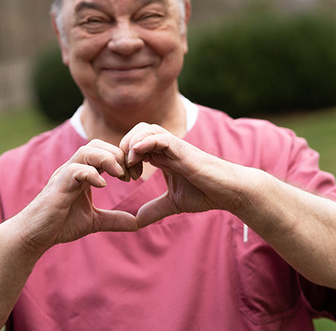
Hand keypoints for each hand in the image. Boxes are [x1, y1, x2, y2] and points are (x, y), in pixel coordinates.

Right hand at [15, 140, 137, 252]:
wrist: (34, 236)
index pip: (105, 152)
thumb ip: (115, 219)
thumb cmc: (60, 225)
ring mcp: (65, 175)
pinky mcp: (58, 186)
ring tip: (119, 175)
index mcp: (83, 173)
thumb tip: (137, 224)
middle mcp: (74, 169)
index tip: (135, 176)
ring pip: (86, 151)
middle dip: (118, 156)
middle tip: (130, 175)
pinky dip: (90, 174)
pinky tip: (102, 186)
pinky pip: (75, 170)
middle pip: (97, 144)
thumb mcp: (94, 221)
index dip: (123, 159)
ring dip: (107, 159)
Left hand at [120, 123, 248, 226]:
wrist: (228, 192)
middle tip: (123, 169)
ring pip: (146, 129)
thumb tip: (136, 221)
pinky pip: (160, 137)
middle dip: (124, 146)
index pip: (135, 143)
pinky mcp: (183, 150)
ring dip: (132, 143)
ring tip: (130, 164)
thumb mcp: (173, 203)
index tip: (124, 176)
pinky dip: (145, 142)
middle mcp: (166, 148)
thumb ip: (154, 209)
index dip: (124, 157)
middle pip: (137, 131)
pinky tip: (137, 155)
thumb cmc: (204, 193)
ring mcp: (174, 147)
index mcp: (161, 156)